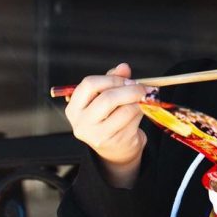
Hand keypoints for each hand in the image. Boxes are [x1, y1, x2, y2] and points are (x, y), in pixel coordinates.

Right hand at [64, 63, 153, 187]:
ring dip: (139, 102)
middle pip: (108, 98)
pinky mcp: (115, 141)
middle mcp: (82, 122)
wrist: (116, 149)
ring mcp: (98, 134)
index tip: (127, 80)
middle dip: (130, 89)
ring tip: (143, 100)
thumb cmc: (109, 117)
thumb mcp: (105, 98)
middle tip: (142, 88)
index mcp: (74, 107)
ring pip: (125, 110)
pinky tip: (141, 112)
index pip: (89, 84)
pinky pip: (134, 120)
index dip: (112, 79)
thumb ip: (112, 81)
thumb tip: (124, 67)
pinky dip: (142, 112)